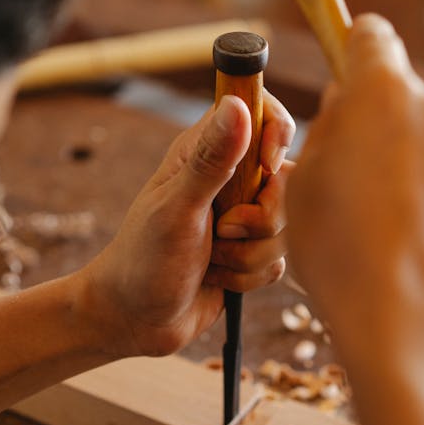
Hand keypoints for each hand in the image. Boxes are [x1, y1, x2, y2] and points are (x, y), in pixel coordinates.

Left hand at [76, 90, 294, 357]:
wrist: (135, 320)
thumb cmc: (144, 259)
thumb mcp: (178, 208)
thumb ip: (211, 159)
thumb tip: (238, 104)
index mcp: (206, 150)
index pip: (262, 112)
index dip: (275, 136)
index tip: (266, 168)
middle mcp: (229, 177)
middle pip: (288, 178)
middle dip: (262, 217)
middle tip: (222, 230)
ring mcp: (243, 215)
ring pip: (286, 225)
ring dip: (250, 253)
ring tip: (212, 259)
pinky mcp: (252, 250)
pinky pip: (281, 258)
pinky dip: (251, 275)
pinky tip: (218, 277)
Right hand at [286, 15, 423, 389]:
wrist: (415, 333)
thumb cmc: (344, 262)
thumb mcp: (301, 189)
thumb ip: (329, 132)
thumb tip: (350, 109)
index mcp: (386, 94)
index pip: (371, 39)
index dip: (358, 55)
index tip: (355, 73)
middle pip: (420, 105)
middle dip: (398, 135)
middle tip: (372, 191)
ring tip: (407, 237)